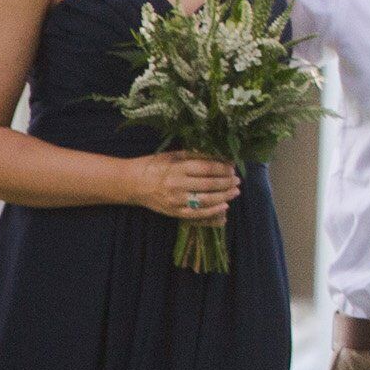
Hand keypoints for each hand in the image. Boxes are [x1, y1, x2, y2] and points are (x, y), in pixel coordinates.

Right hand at [124, 152, 239, 222]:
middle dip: (227, 182)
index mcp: (177, 167)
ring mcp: (175, 200)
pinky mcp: (173, 212)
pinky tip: (224, 206)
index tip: (233, 168)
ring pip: (206, 200)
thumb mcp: (173, 155)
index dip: (223, 169)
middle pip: (209, 184)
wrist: (132, 183)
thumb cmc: (154, 165)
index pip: (207, 168)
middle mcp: (177, 184)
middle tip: (238, 180)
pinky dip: (213, 211)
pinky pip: (196, 214)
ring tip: (235, 192)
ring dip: (224, 196)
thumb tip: (221, 158)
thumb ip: (196, 156)